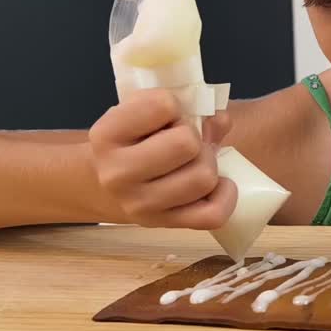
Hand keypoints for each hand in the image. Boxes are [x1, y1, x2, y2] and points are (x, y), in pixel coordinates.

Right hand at [88, 89, 236, 229]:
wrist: (105, 184)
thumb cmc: (132, 139)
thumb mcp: (143, 111)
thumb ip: (185, 104)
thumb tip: (220, 121)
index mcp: (106, 134)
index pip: (162, 105)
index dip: (173, 105)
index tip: (165, 117)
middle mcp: (117, 173)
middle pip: (187, 144)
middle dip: (193, 136)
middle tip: (183, 141)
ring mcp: (140, 205)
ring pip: (204, 177)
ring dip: (208, 164)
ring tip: (193, 162)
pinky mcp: (164, 225)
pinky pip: (213, 214)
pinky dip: (225, 196)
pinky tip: (216, 184)